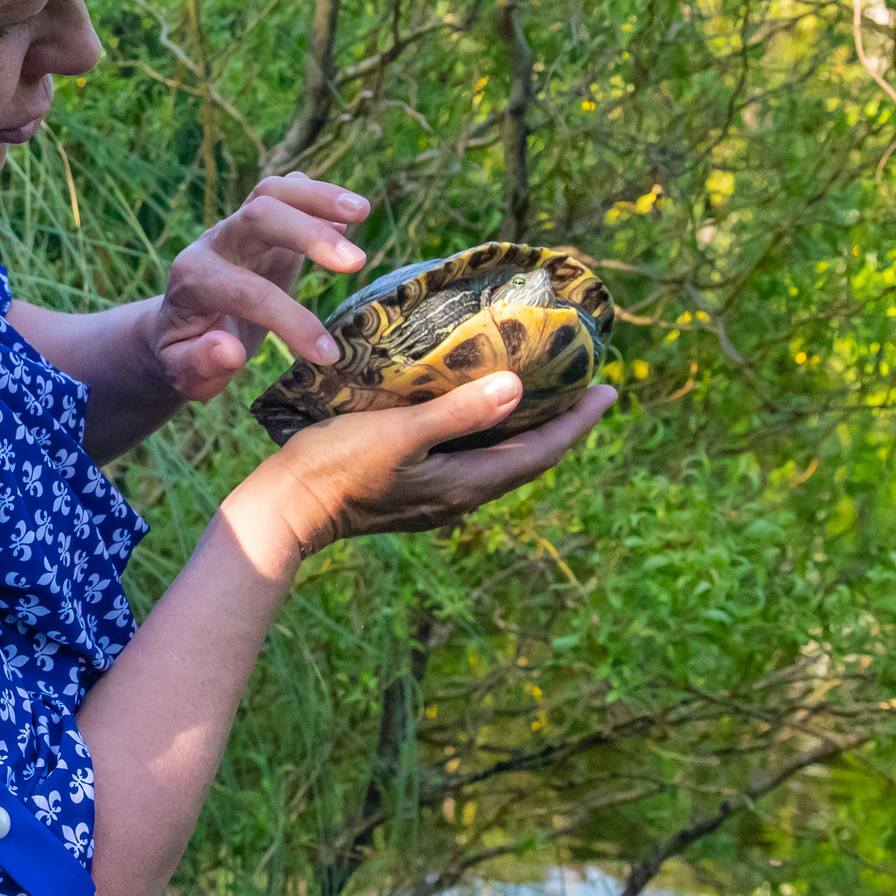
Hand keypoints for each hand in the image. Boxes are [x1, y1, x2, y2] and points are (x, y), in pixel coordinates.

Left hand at [140, 174, 371, 402]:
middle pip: (257, 216)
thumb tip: (229, 350)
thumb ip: (199, 365)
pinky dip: (318, 198)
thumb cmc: (184, 354)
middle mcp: (213, 243)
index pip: (246, 291)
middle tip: (356, 263)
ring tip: (363, 211)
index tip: (327, 354)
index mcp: (192, 281)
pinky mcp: (261, 223)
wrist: (178, 326)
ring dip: (319, 197)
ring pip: (272, 191)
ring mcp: (237, 227)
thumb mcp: (181, 373)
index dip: (290, 320)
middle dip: (307, 234)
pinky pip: (286, 194)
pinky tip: (351, 218)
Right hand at [232, 373, 618, 562]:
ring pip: (498, 460)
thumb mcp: (399, 433)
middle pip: (526, 457)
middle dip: (560, 424)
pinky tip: (476, 410)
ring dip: (525, 428)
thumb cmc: (336, 466)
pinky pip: (469, 458)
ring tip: (540, 392)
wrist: (285, 510)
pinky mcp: (412, 491)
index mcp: (464, 483)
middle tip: (584, 386)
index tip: (609, 390)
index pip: (540, 451)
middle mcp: (459, 495)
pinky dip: (488, 432)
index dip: (578, 422)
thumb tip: (516, 388)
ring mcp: (435, 497)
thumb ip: (457, 413)